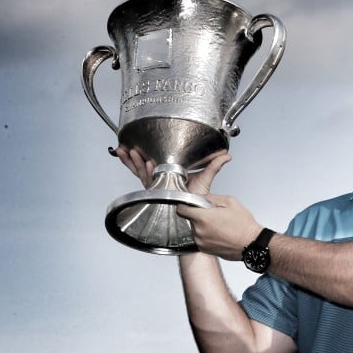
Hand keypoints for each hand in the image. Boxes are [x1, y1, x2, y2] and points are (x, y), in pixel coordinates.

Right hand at [114, 147, 230, 194]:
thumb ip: (214, 165)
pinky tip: (143, 163)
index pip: (155, 160)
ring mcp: (157, 185)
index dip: (146, 153)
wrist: (196, 209)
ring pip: (141, 172)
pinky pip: (147, 181)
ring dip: (134, 162)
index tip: (140, 144)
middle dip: (133, 157)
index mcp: (169, 172)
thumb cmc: (198, 195)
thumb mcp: (206, 176)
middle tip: (126, 147)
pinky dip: (143, 172)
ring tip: (128, 151)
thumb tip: (226, 156)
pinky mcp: (157, 191)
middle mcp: (161, 178)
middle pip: (143, 165)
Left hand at [178, 194, 263, 261]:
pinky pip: (200, 238)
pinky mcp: (204, 249)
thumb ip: (211, 198)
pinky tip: (219, 233)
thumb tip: (201, 197)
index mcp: (203, 218)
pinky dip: (206, 235)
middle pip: (190, 219)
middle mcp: (199, 231)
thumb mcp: (230, 202)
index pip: (182, 209)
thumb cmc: (244, 225)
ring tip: (218, 225)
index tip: (190, 203)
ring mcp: (201, 242)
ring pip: (195, 229)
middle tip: (212, 214)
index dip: (185, 204)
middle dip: (198, 214)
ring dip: (202, 225)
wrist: (252, 244)